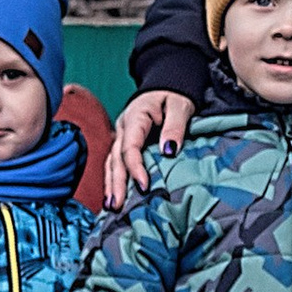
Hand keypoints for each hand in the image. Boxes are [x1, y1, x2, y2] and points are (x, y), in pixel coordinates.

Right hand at [106, 90, 196, 208]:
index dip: (135, 168)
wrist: (168, 85)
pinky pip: (116, 163)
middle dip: (116, 183)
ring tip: (111, 206)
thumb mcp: (180, 106)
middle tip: (117, 205)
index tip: (144, 186)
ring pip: (112, 162)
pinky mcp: (125, 143)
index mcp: (135, 116)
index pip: (130, 147)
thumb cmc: (175, 95)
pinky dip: (114, 179)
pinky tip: (115, 195)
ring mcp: (122, 136)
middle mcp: (124, 128)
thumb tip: (169, 150)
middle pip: (116, 158)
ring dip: (111, 184)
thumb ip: (175, 127)